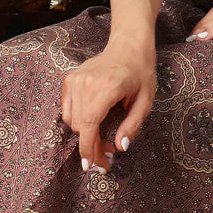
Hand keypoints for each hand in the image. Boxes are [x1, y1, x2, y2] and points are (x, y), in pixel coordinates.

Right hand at [60, 33, 156, 172]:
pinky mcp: (69, 79)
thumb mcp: (146, 101)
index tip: (91, 166)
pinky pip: (67, 109)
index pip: (89, 124)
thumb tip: (119, 147)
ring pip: (71, 120)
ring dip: (85, 133)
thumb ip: (132, 125)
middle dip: (92, 144)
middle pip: (80, 126)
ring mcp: (75, 80)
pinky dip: (77, 120)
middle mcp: (86, 83)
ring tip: (102, 136)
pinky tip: (93, 120)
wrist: (128, 47)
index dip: (88, 148)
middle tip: (109, 151)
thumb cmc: (141, 73)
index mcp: (107, 87)